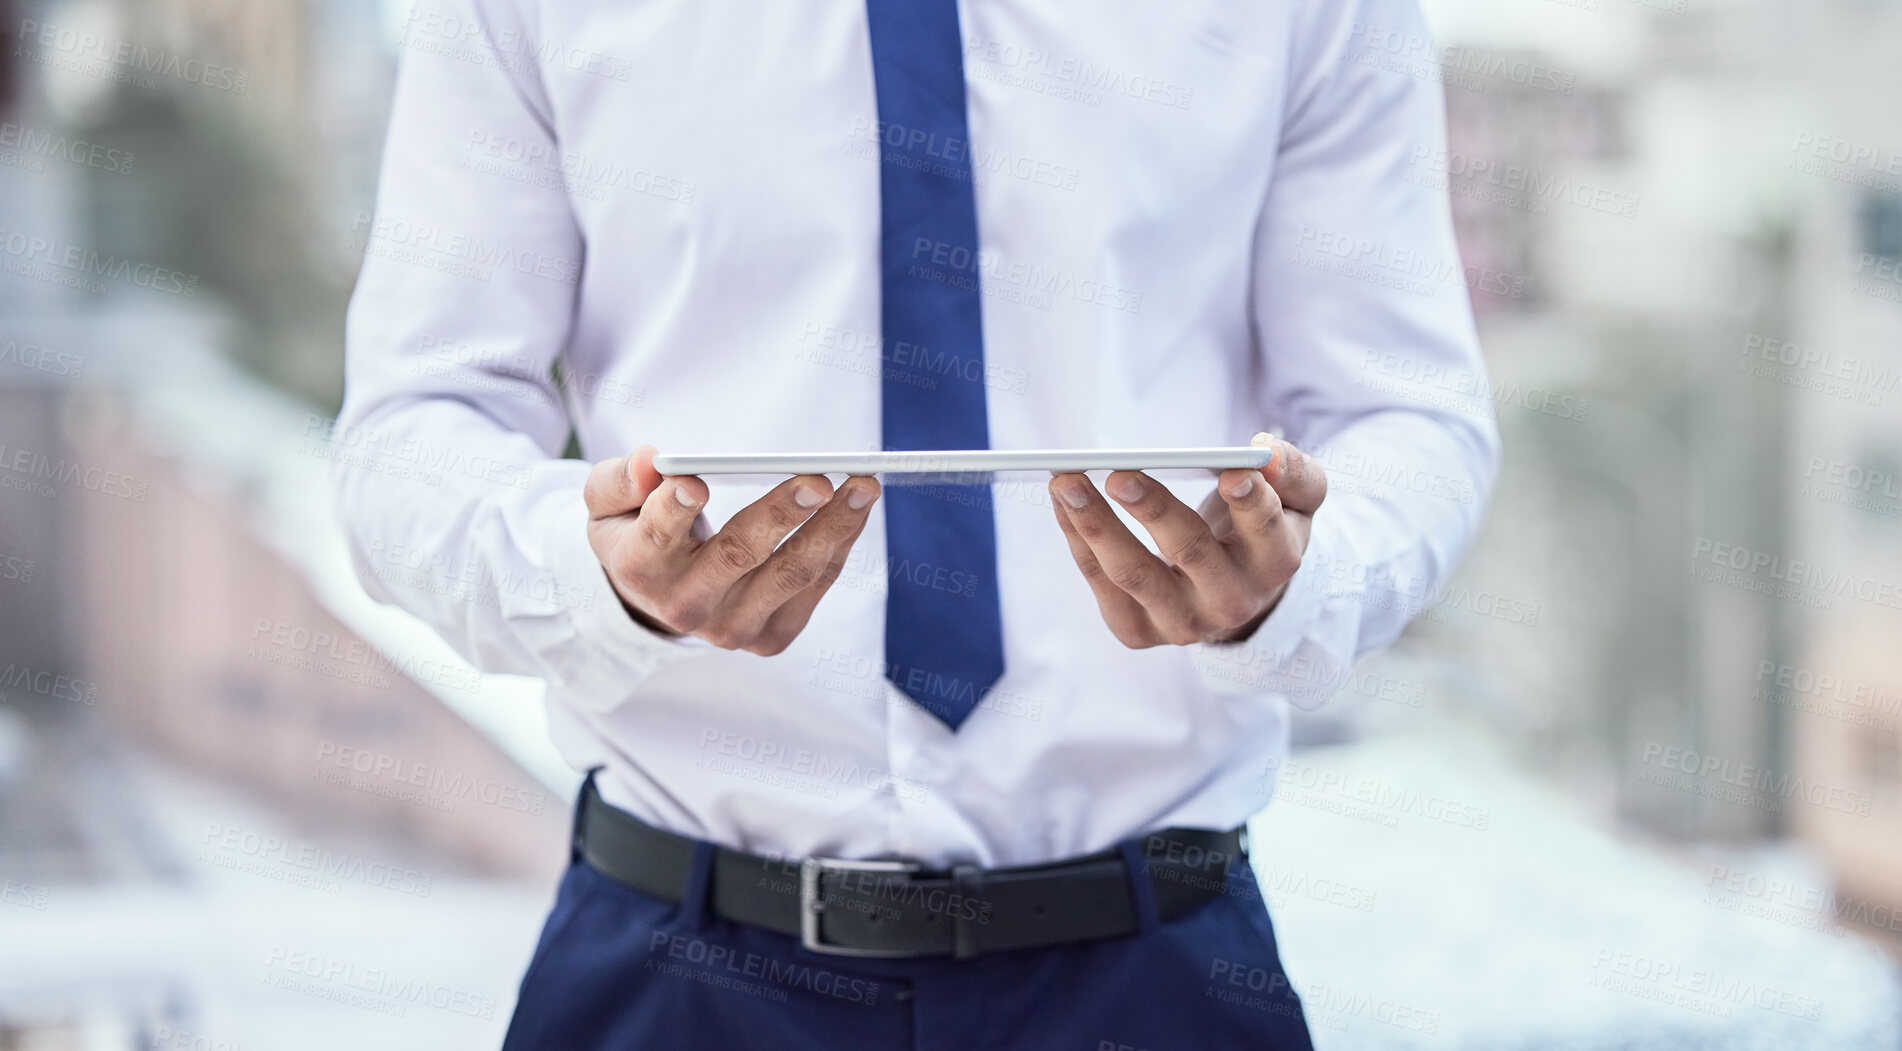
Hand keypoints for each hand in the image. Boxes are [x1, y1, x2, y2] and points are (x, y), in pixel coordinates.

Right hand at [583, 446, 880, 653]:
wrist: (657, 596)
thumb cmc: (637, 531)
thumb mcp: (608, 503)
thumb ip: (621, 480)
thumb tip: (649, 461)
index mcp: (639, 568)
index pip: (657, 536)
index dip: (673, 510)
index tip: (694, 481)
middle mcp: (684, 605)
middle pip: (738, 555)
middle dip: (781, 514)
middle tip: (817, 479)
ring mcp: (730, 628)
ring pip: (789, 575)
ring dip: (832, 529)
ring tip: (863, 487)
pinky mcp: (769, 638)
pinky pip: (813, 588)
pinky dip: (840, 546)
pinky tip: (857, 509)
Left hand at [1048, 435, 1325, 647]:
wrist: (1237, 592)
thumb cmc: (1263, 527)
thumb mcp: (1298, 498)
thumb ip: (1294, 472)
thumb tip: (1263, 452)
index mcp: (1276, 562)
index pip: (1265, 531)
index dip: (1251, 503)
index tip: (1231, 471)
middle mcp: (1231, 601)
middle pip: (1190, 552)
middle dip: (1154, 509)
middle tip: (1119, 472)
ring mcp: (1182, 623)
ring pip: (1133, 573)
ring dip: (1095, 525)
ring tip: (1066, 482)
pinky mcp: (1137, 631)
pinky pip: (1101, 581)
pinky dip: (1076, 538)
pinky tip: (1062, 500)